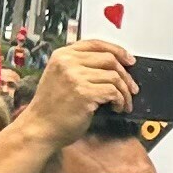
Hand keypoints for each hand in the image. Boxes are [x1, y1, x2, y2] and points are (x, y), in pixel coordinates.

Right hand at [19, 37, 138, 150]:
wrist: (40, 128)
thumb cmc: (52, 108)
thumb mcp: (60, 77)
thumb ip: (79, 67)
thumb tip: (113, 66)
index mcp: (62, 55)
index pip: (96, 43)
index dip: (117, 50)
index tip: (129, 60)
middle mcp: (68, 62)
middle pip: (109, 59)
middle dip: (126, 75)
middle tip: (132, 88)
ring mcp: (75, 77)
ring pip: (114, 76)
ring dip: (124, 92)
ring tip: (123, 103)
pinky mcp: (84, 93)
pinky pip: (113, 91)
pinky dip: (120, 100)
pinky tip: (117, 108)